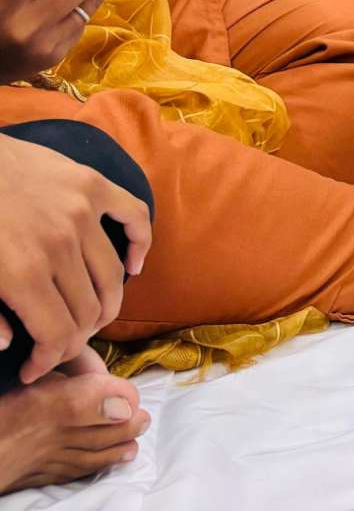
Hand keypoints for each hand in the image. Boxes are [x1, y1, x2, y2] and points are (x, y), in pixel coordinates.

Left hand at [0, 135, 153, 384]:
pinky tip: (132, 264)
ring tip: (88, 317)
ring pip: (112, 275)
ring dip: (106, 304)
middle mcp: (60, 245)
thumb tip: (13, 344)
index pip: (59, 333)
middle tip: (58, 344)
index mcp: (22, 274)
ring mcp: (83, 211)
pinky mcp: (93, 184)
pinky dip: (140, 243)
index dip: (51, 359)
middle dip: (76, 337)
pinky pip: (134, 216)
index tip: (35, 368)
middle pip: (89, 310)